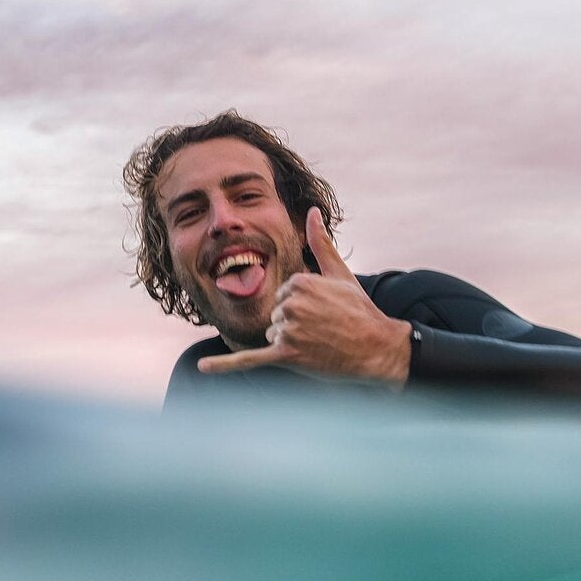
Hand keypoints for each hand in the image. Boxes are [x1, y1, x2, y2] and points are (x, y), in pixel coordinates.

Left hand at [197, 207, 411, 384]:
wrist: (377, 348)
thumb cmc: (360, 310)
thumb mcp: (339, 273)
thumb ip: (320, 242)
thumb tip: (312, 211)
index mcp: (299, 282)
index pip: (284, 293)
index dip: (303, 304)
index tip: (325, 310)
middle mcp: (292, 304)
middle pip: (276, 313)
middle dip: (296, 323)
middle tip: (325, 329)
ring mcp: (289, 330)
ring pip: (273, 333)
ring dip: (292, 341)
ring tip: (320, 342)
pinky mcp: (287, 354)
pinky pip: (249, 359)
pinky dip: (225, 365)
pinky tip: (204, 368)